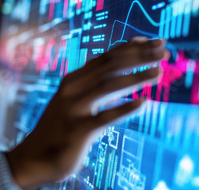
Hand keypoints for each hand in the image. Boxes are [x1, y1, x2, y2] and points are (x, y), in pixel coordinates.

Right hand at [5, 38, 168, 188]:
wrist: (33, 157)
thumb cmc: (60, 128)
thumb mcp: (74, 100)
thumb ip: (94, 85)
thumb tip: (124, 70)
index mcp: (73, 80)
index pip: (106, 58)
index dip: (131, 48)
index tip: (152, 41)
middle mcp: (73, 90)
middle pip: (110, 66)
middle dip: (139, 56)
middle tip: (164, 51)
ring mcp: (74, 109)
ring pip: (108, 86)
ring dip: (136, 77)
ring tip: (158, 72)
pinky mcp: (78, 131)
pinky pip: (104, 118)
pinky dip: (124, 109)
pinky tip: (143, 103)